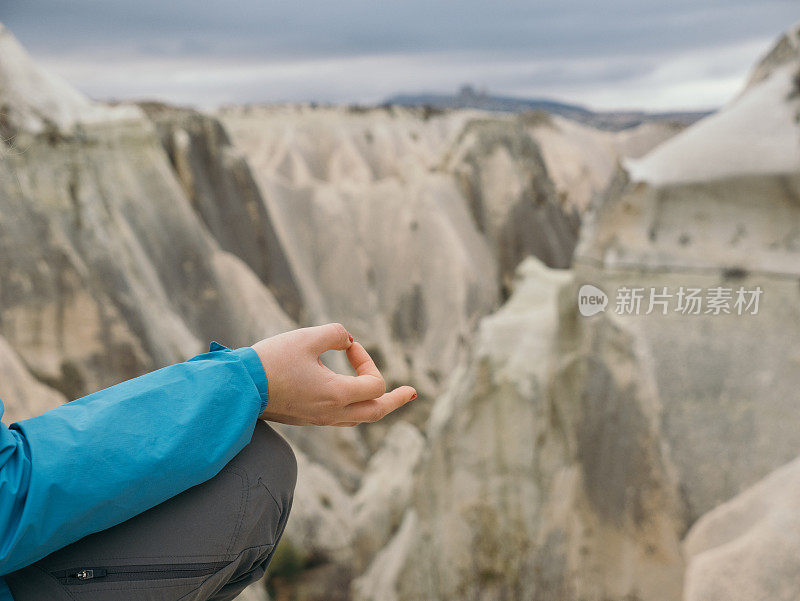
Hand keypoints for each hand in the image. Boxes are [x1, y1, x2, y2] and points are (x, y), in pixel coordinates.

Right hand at [252, 323, 416, 425]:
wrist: (237, 388)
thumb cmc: (271, 361)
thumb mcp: (307, 337)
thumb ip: (336, 334)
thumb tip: (347, 340)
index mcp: (336, 395)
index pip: (375, 383)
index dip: (368, 359)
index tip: (347, 346)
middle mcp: (332, 412)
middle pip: (376, 412)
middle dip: (396, 400)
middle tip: (412, 394)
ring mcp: (319, 418)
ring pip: (359, 418)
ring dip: (377, 405)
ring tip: (390, 398)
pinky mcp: (307, 418)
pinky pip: (342, 417)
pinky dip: (356, 406)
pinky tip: (355, 398)